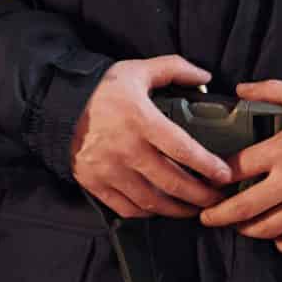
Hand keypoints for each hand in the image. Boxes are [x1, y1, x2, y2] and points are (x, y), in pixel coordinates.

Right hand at [71, 56, 233, 219]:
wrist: (57, 105)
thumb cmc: (102, 88)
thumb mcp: (138, 70)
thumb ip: (174, 69)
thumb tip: (205, 76)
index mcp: (141, 120)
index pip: (182, 149)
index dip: (207, 166)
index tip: (225, 175)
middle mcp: (126, 149)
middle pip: (172, 182)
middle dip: (200, 195)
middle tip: (217, 198)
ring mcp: (109, 170)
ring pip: (151, 201)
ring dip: (177, 209)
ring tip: (195, 209)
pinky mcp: (95, 184)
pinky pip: (127, 208)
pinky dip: (148, 213)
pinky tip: (161, 209)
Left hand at [199, 80, 281, 256]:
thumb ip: (271, 90)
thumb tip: (241, 90)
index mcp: (281, 150)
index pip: (234, 168)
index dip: (216, 176)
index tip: (209, 180)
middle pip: (242, 207)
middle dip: (218, 215)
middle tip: (207, 217)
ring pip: (266, 229)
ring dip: (247, 229)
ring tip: (240, 225)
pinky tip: (278, 236)